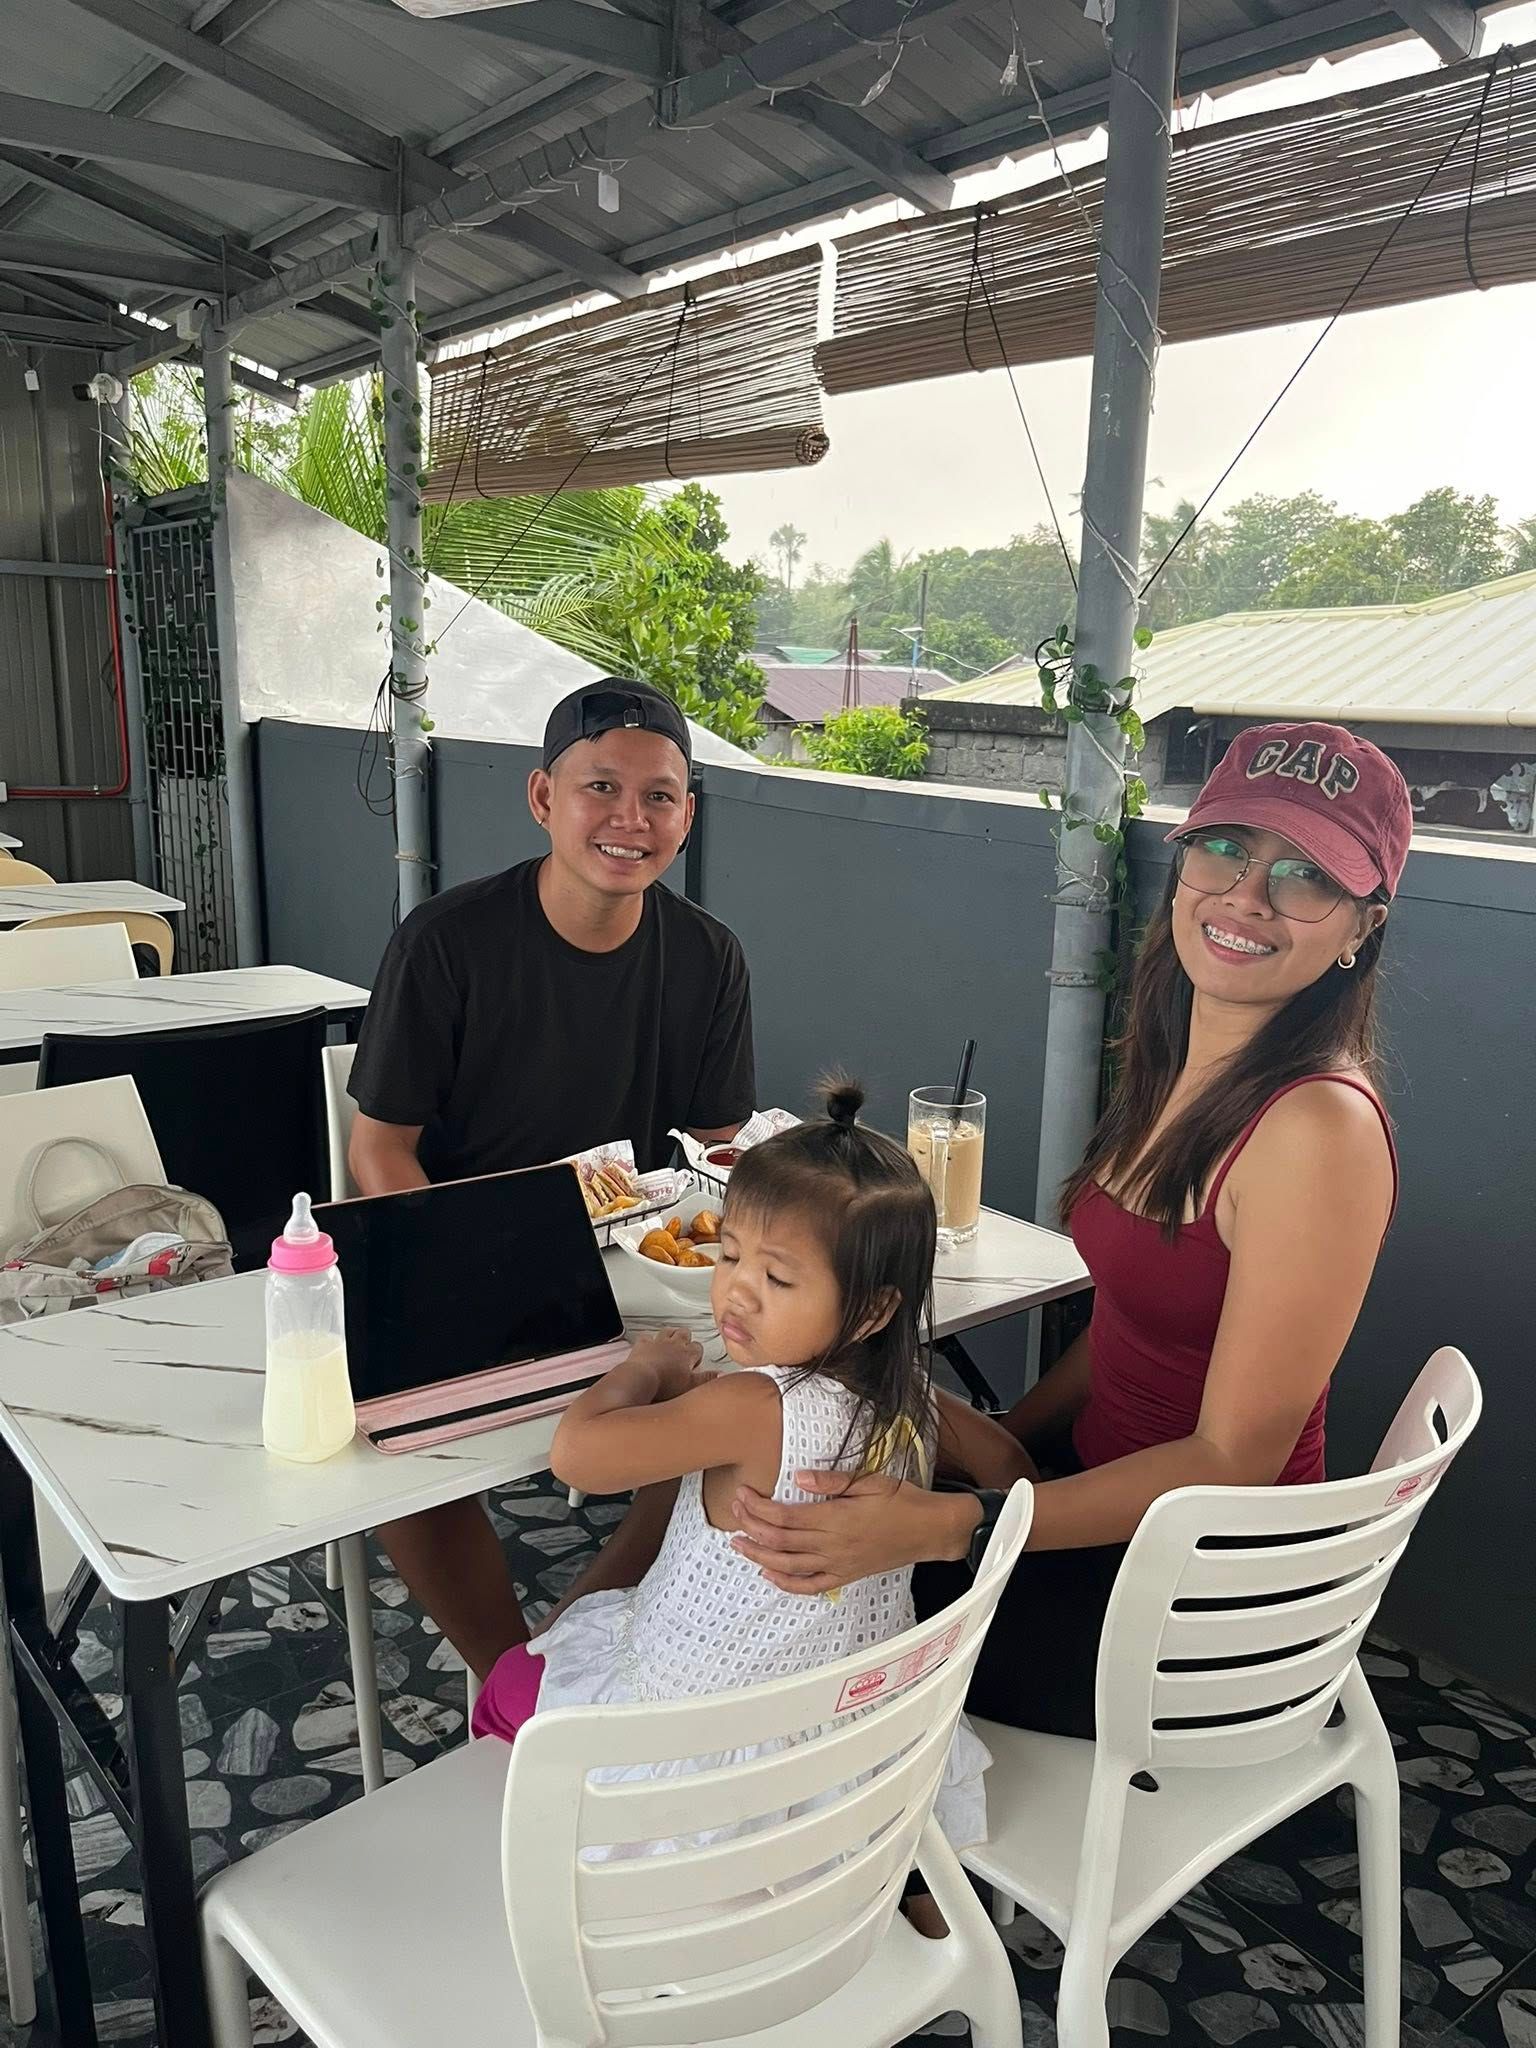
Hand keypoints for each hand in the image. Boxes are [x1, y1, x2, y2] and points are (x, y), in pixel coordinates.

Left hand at [625, 1327, 704, 1400]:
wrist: (642, 1379)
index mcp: (687, 1353)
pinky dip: (648, 1341)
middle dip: (686, 1338)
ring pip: (667, 1331)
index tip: (696, 1360)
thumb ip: (707, 1378)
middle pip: (684, 1333)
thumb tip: (720, 1375)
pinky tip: (648, 1345)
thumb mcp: (691, 1385)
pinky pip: (646, 1338)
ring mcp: (657, 1342)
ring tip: (670, 1341)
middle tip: (685, 1346)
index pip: (698, 1347)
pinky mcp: (642, 1345)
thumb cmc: (665, 1384)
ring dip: (670, 1334)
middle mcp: (673, 1344)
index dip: (697, 1353)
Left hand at [731, 1472, 969, 1595]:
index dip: (758, 1507)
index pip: (785, 1517)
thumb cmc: (902, 1500)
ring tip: (738, 1544)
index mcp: (836, 1519)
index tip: (743, 1493)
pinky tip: (769, 1575)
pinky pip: (811, 1586)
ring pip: (788, 1566)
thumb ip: (831, 1482)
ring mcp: (838, 1564)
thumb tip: (797, 1478)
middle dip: (751, 1526)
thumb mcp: (869, 1480)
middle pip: (780, 1540)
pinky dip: (786, 1584)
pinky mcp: (846, 1576)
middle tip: (734, 1511)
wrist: (930, 1530)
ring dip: (759, 1556)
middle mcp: (833, 1546)